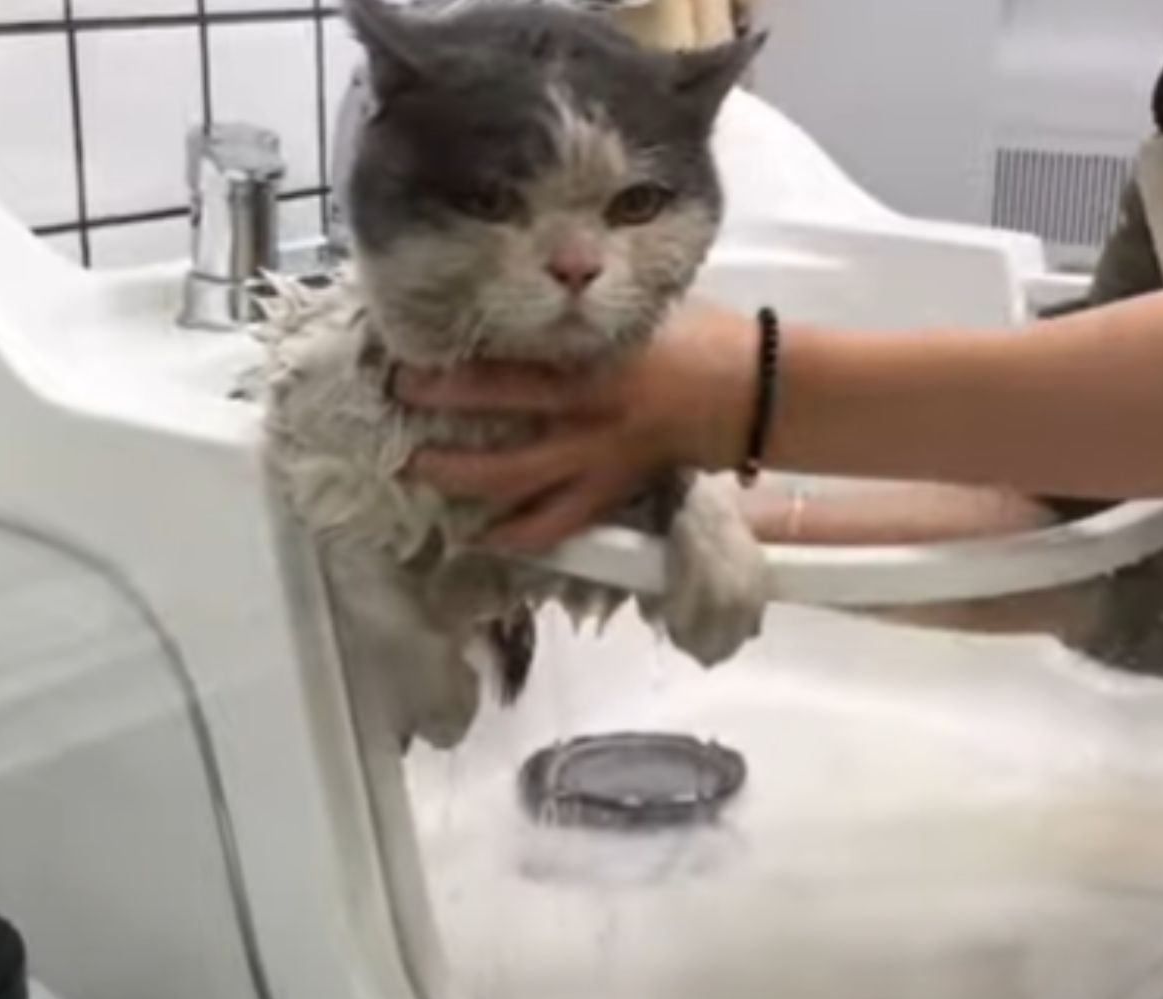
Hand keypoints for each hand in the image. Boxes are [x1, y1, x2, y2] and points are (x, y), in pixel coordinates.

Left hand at [401, 301, 758, 552]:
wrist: (757, 392)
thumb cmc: (702, 336)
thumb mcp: (639, 310)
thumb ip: (585, 314)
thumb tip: (533, 295)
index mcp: (595, 375)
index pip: (507, 383)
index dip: (452, 386)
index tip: (405, 377)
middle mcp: (593, 429)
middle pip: (509, 459)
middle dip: (453, 461)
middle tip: (406, 451)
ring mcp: (606, 469)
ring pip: (534, 505)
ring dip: (481, 506)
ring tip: (439, 502)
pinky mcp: (620, 490)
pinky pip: (567, 523)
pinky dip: (529, 536)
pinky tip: (495, 539)